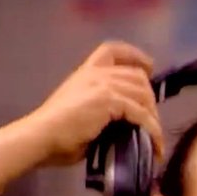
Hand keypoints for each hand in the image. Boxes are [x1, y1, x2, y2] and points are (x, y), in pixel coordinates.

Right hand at [23, 41, 163, 166]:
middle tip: (152, 122)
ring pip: (143, 94)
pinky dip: (152, 130)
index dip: (134, 55)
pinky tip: (155, 145)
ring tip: (155, 139)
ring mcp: (103, 85)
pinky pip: (142, 114)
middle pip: (137, 76)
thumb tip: (121, 125)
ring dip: (154, 118)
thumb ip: (100, 111)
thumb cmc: (54, 133)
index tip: (149, 67)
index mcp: (85, 73)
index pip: (112, 50)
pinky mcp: (109, 100)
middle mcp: (96, 74)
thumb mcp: (79, 113)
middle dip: (150, 99)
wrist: (41, 136)